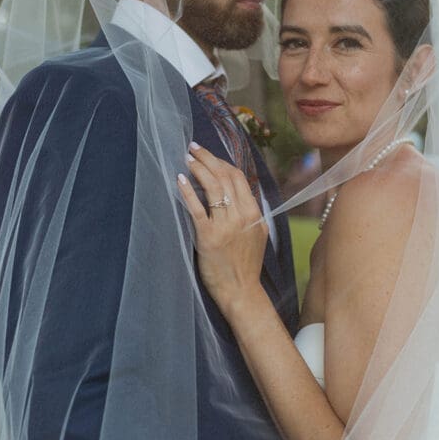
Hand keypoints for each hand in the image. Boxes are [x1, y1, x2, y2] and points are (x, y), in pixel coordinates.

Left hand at [178, 142, 267, 317]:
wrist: (242, 291)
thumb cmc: (246, 264)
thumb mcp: (258, 234)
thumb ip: (252, 213)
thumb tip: (244, 193)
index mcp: (254, 213)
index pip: (238, 177)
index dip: (222, 162)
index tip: (208, 155)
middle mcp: (242, 215)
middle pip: (224, 176)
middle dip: (208, 158)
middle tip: (193, 147)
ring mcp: (226, 226)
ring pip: (212, 187)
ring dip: (198, 168)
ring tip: (187, 158)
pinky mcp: (209, 237)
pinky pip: (197, 209)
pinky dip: (188, 191)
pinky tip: (179, 180)